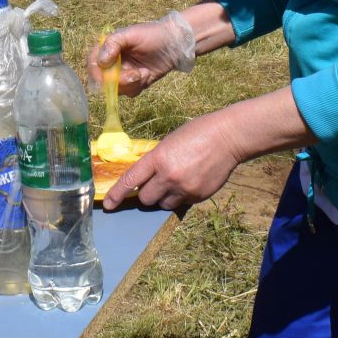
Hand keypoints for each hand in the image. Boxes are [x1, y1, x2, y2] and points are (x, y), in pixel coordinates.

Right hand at [90, 13, 196, 98]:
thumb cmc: (152, 34)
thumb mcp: (131, 34)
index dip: (98, 74)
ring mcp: (122, 74)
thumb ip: (113, 44)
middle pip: (103, 81)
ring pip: (116, 89)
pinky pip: (129, 92)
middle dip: (120, 81)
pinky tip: (147, 75)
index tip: (112, 76)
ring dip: (131, 84)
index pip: (93, 64)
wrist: (175, 44)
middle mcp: (111, 63)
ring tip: (144, 72)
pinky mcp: (133, 83)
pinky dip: (138, 86)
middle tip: (136, 75)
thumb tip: (101, 62)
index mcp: (107, 48)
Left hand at [102, 110, 240, 212]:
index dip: (117, 194)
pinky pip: (181, 204)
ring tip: (176, 181)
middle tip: (155, 183)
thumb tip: (145, 179)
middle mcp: (169, 176)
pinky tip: (190, 181)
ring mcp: (185, 189)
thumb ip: (156, 161)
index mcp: (158, 158)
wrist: (228, 137)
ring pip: (163, 204)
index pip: (131, 180)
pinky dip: (181, 196)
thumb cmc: (196, 133)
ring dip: (164, 197)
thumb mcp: (168, 142)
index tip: (108, 204)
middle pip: (146, 199)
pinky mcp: (198, 197)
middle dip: (147, 194)